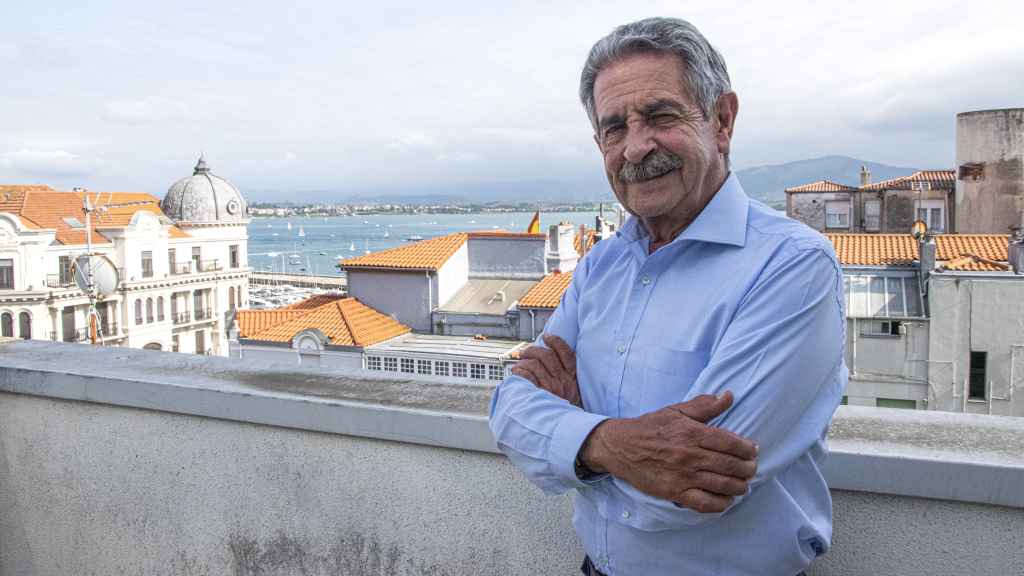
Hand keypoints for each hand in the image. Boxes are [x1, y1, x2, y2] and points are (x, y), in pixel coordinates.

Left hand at [510, 334, 579, 406]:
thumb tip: (547, 356)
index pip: (566, 354)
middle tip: (524, 353)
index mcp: (573, 379)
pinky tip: (516, 372)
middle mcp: (563, 382)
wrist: (559, 431)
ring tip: (518, 365)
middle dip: (532, 350)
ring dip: (523, 362)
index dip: (556, 341)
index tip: (546, 336)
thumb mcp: (571, 392)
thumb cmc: (561, 409)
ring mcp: (551, 389)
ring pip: (534, 364)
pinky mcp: (539, 395)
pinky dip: (519, 371)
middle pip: (546, 356)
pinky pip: (526, 375)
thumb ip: (565, 376)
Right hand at [580, 392, 757, 512]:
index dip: (747, 448)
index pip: (730, 442)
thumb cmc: (650, 427)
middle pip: (730, 465)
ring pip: (722, 485)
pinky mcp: (674, 492)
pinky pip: (704, 503)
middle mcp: (689, 455)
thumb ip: (704, 405)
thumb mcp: (676, 410)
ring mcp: (682, 476)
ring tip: (743, 484)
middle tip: (751, 469)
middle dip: (747, 469)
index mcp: (691, 432)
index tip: (753, 450)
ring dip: (739, 487)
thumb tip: (728, 396)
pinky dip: (720, 504)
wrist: (619, 446)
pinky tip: (726, 500)